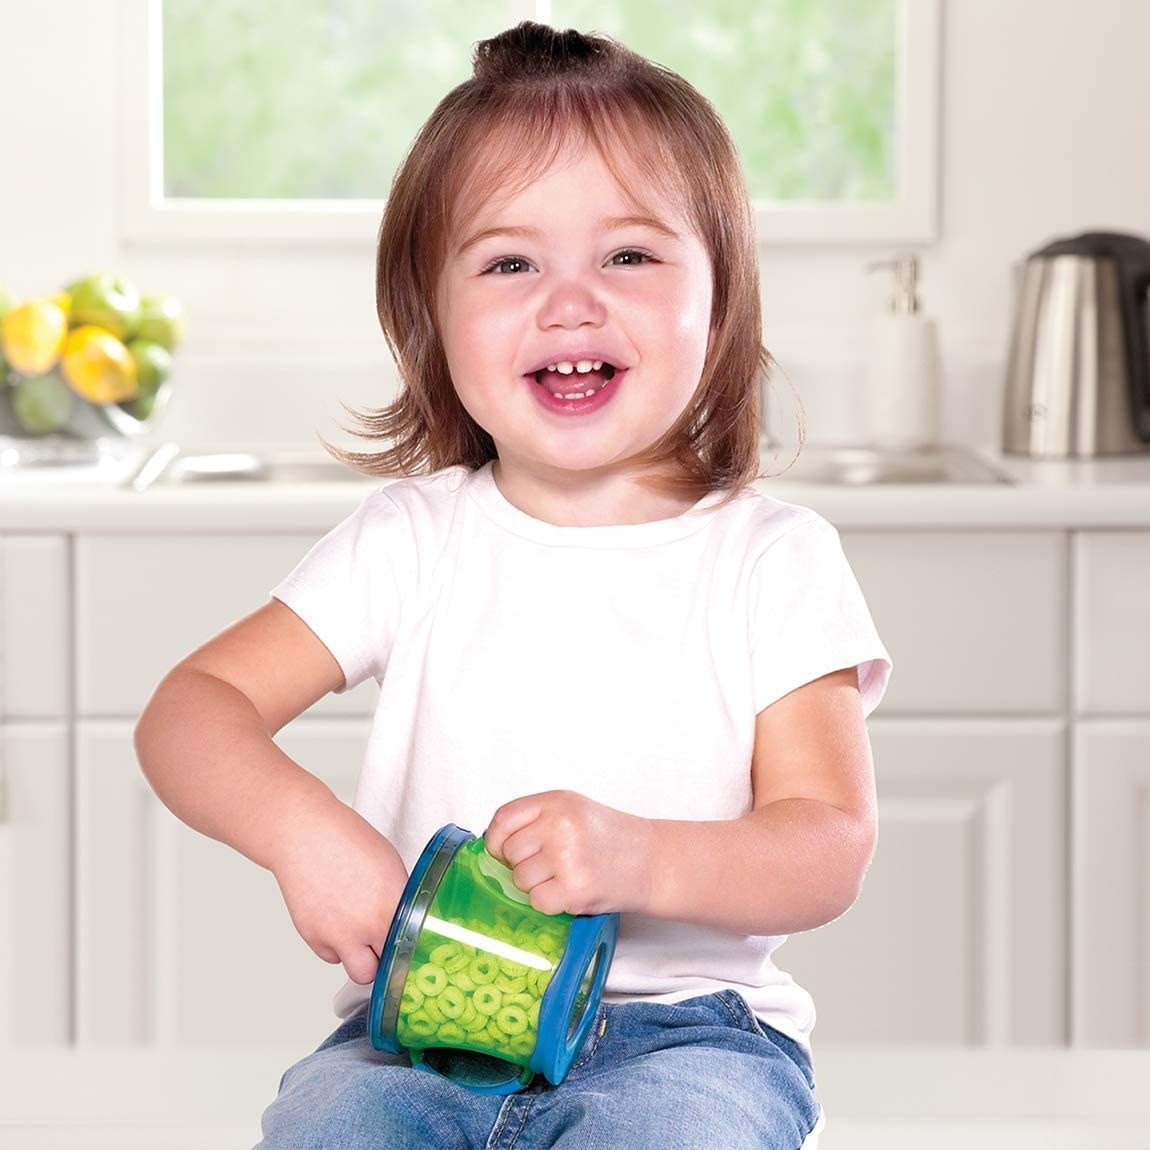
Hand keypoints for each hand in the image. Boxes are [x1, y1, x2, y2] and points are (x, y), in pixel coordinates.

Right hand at [269, 798, 408, 985]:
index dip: (412, 948)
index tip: (411, 949)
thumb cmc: (346, 840)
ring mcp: (339, 935)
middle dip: (387, 959)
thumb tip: (405, 917)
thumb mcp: (390, 864)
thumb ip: (398, 897)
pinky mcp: (313, 937)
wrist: (305, 835)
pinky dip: (336, 946)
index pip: (412, 946)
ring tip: (359, 933)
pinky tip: (335, 920)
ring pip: (359, 972)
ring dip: (362, 958)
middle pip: (386, 969)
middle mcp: (367, 924)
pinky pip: (332, 956)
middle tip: (385, 945)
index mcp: (393, 902)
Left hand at [483, 790, 653, 915]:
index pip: (503, 819)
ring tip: (565, 876)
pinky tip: (571, 891)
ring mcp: (567, 856)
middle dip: (523, 865)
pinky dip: (551, 903)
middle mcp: (560, 824)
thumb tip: (492, 846)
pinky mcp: (575, 888)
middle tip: (550, 865)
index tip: (503, 851)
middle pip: (510, 853)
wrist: (651, 860)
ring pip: (521, 880)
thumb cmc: (609, 838)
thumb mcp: (571, 810)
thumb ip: (534, 820)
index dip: (497, 841)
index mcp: (556, 801)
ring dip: (537, 886)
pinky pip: (538, 902)